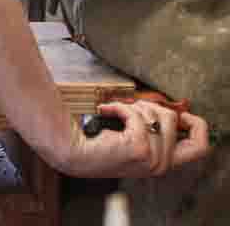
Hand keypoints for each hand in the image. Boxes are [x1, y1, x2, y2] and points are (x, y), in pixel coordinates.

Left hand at [60, 99, 211, 177]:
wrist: (70, 148)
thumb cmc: (98, 139)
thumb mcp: (135, 135)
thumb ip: (154, 127)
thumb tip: (172, 107)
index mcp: (164, 163)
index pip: (200, 147)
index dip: (195, 124)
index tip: (178, 111)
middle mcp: (161, 165)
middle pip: (173, 120)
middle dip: (150, 106)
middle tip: (129, 108)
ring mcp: (151, 158)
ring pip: (156, 114)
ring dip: (132, 106)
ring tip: (115, 111)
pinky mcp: (138, 147)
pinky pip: (136, 114)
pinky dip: (118, 107)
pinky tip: (105, 111)